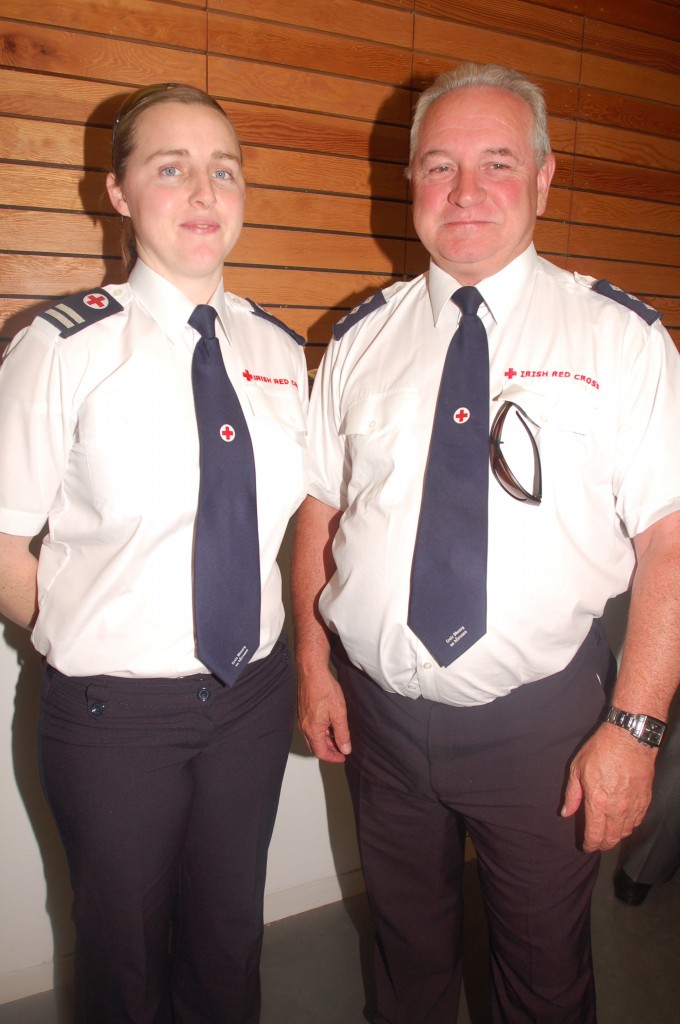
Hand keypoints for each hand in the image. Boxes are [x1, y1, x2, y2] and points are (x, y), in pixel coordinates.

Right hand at [297, 664, 350, 762]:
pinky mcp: (303, 710)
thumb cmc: (324, 690)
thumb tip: (345, 748)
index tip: (343, 757)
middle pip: (315, 746)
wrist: (312, 672)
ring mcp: (302, 718)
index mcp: (312, 730)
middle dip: (329, 750)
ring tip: (338, 736)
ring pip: (312, 736)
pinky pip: (310, 727)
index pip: (321, 753)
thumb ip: (342, 733)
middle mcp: (304, 726)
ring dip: (325, 740)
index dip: (333, 757)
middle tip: (341, 749)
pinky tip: (330, 724)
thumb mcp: (339, 714)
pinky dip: (320, 731)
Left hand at [561, 723, 656, 850]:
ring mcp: (633, 807)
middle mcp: (617, 810)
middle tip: (596, 843)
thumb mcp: (577, 769)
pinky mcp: (645, 801)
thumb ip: (572, 794)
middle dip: (602, 845)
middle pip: (611, 839)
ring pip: (625, 833)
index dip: (589, 844)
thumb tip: (566, 813)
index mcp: (598, 803)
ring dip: (616, 837)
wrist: (630, 739)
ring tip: (608, 835)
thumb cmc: (601, 750)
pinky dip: (629, 827)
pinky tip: (623, 823)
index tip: (586, 846)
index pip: (594, 835)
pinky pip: (637, 822)